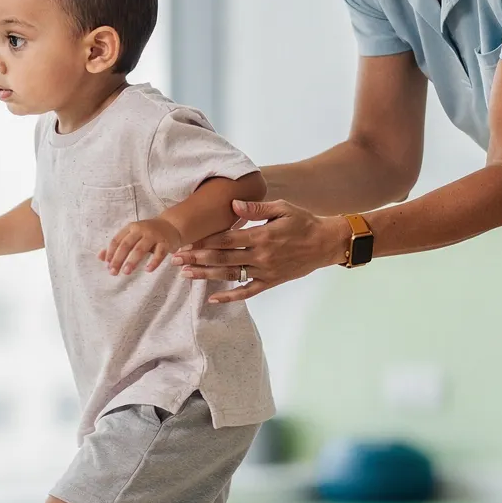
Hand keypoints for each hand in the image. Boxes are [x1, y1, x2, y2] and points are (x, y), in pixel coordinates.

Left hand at [100, 218, 184, 275]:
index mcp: (130, 228)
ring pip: (140, 248)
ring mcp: (153, 236)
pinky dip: (154, 262)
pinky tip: (148, 270)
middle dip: (118, 259)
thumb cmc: (148, 234)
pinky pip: (159, 253)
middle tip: (113, 272)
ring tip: (126, 272)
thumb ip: (117, 246)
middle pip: (126, 245)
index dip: (110, 253)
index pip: (117, 240)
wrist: (171, 225)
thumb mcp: (132, 237)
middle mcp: (141, 230)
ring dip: (132, 261)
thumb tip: (100, 257)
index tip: (107, 265)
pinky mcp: (165, 242)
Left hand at [173, 200, 347, 302]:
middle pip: (222, 258)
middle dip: (197, 258)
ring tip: (186, 274)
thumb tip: (234, 204)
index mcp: (261, 236)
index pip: (226, 239)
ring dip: (206, 275)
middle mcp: (261, 256)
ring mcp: (265, 272)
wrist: (326, 244)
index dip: (205, 241)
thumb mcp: (282, 208)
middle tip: (176, 258)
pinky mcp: (270, 282)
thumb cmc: (303, 222)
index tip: (186, 240)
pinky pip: (247, 292)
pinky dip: (229, 296)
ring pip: (230, 275)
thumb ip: (257, 207)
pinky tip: (212, 298)